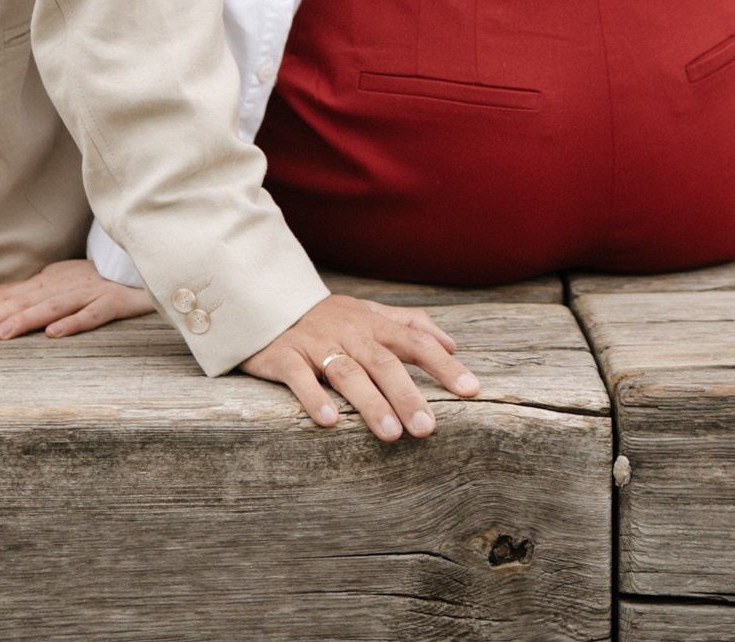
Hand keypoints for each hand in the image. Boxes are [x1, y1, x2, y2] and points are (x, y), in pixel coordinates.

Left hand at [0, 256, 156, 340]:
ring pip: (51, 306)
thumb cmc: (101, 282)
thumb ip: (36, 297)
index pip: (10, 294)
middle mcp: (64, 283)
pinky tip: (54, 334)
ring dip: (23, 320)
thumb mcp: (63, 287)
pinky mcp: (115, 301)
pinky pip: (93, 313)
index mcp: (50, 281)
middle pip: (23, 299)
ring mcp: (89, 290)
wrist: (147, 263)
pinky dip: (73, 322)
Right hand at [242, 293, 479, 438]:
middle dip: (407, 395)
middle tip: (427, 429)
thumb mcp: (367, 312)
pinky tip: (327, 421)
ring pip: (347, 372)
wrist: (264, 299)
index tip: (470, 389)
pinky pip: (299, 377)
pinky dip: (313, 397)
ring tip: (390, 435)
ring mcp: (315, 344)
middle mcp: (347, 332)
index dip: (442, 364)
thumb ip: (408, 324)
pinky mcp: (284, 356)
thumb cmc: (326, 317)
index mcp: (371, 323)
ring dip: (369, 403)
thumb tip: (451, 344)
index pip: (414, 341)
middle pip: (383, 362)